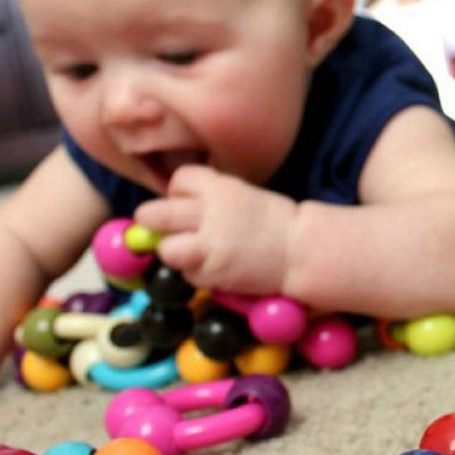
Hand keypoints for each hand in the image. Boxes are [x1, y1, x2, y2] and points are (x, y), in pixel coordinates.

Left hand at [135, 165, 297, 293]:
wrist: (302, 250)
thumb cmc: (277, 224)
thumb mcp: (244, 196)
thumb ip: (212, 200)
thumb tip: (176, 209)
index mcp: (221, 187)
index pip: (179, 180)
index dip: (178, 193)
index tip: (188, 204)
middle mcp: (210, 212)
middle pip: (154, 213)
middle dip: (152, 222)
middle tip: (163, 230)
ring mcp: (210, 243)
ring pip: (165, 248)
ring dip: (174, 252)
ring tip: (192, 254)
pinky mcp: (214, 271)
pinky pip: (187, 274)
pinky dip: (196, 274)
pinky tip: (216, 269)